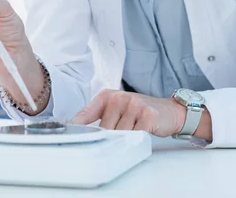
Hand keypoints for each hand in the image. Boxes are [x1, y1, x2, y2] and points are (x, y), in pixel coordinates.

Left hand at [70, 90, 186, 137]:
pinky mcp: (146, 116)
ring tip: (135, 131)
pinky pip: (134, 136)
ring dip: (126, 139)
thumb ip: (101, 118)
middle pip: (104, 130)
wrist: (171, 111)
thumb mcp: (118, 109)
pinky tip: (143, 133)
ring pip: (119, 135)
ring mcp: (133, 106)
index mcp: (108, 96)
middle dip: (110, 137)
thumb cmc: (142, 112)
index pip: (86, 113)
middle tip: (121, 135)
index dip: (75, 125)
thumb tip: (81, 132)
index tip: (65, 133)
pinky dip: (137, 140)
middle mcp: (119, 98)